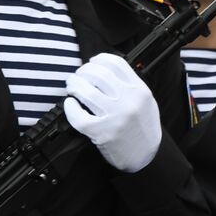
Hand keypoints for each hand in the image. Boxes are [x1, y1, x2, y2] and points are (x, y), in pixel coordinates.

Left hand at [64, 53, 162, 172]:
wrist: (145, 155)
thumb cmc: (143, 128)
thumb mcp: (145, 101)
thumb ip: (130, 85)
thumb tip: (103, 69)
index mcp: (140, 90)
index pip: (116, 64)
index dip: (99, 60)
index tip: (92, 63)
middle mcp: (128, 101)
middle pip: (98, 74)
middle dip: (83, 72)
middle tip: (78, 76)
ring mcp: (115, 117)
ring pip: (86, 92)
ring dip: (74, 85)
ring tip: (72, 86)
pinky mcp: (102, 133)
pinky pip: (78, 116)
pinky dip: (70, 107)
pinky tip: (71, 104)